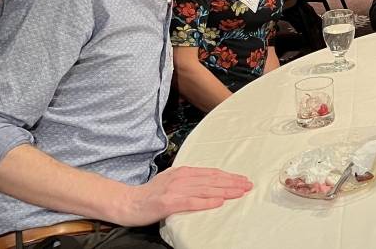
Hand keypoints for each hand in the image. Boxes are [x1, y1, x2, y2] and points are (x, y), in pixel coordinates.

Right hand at [116, 166, 251, 225]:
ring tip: (240, 192)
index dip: (229, 176)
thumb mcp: (171, 180)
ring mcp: (175, 190)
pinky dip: (207, 202)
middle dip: (232, 182)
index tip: (242, 180)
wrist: (127, 202)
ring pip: (206, 189)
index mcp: (183, 172)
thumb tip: (207, 180)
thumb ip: (188, 179)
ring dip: (225, 191)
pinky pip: (192, 202)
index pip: (212, 173)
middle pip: (212, 179)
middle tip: (248, 185)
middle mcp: (182, 178)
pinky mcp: (169, 203)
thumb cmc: (150, 193)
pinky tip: (219, 202)